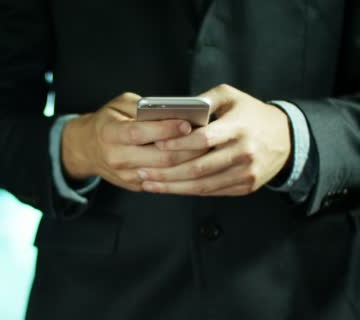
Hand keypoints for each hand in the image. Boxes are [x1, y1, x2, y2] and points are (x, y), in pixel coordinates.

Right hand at [62, 92, 207, 191]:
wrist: (86, 148)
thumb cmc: (108, 121)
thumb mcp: (119, 105)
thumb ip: (143, 107)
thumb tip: (174, 111)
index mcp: (110, 133)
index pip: (140, 133)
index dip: (165, 129)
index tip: (187, 122)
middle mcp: (116, 157)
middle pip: (159, 157)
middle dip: (187, 148)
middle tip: (208, 138)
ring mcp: (125, 175)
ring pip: (165, 172)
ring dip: (189, 162)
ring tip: (207, 149)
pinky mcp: (134, 185)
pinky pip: (163, 181)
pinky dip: (181, 172)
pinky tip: (195, 161)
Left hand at [138, 84, 291, 195]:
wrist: (287, 138)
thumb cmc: (251, 113)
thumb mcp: (231, 97)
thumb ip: (204, 100)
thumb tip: (174, 110)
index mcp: (239, 127)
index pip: (203, 139)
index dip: (178, 143)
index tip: (156, 144)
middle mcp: (244, 152)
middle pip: (198, 168)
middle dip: (166, 172)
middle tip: (142, 172)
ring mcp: (245, 173)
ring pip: (202, 185)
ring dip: (172, 187)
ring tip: (148, 184)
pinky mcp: (245, 187)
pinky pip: (212, 192)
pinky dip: (188, 192)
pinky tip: (169, 188)